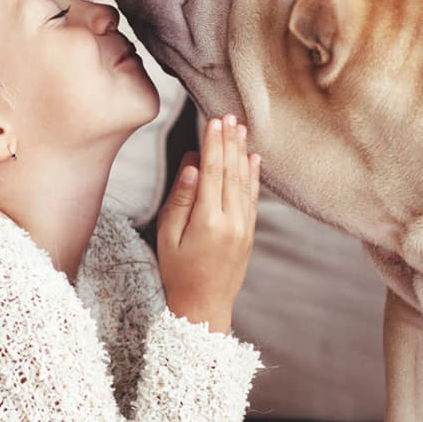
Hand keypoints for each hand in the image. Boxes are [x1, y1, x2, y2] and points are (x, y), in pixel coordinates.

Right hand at [157, 114, 260, 333]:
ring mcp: (244, 227)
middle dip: (228, 141)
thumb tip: (191, 165)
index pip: (212, 172)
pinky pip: (253, 197)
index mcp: (208, 221)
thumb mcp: (168, 236)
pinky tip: (253, 157)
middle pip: (231, 171)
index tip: (212, 121)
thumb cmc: (178, 272)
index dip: (213, 144)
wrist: (204, 306)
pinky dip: (254, 175)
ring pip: (245, 181)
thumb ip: (180, 199)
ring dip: (242, 152)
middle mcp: (232, 221)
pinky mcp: (250, 232)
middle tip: (228, 115)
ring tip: (240, 127)